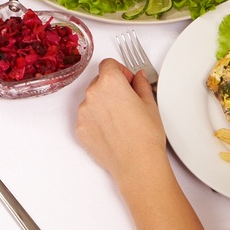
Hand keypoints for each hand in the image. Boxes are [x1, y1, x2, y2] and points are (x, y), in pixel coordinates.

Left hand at [75, 59, 166, 184]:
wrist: (137, 164)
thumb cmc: (146, 135)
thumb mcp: (150, 104)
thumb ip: (141, 84)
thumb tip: (139, 76)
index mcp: (110, 82)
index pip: (109, 64)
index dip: (121, 72)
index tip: (128, 83)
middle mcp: (92, 94)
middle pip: (99, 82)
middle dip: (111, 88)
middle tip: (127, 104)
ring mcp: (83, 112)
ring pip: (92, 100)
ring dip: (102, 105)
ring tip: (120, 121)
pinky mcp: (80, 129)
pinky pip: (87, 118)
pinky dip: (96, 121)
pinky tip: (112, 132)